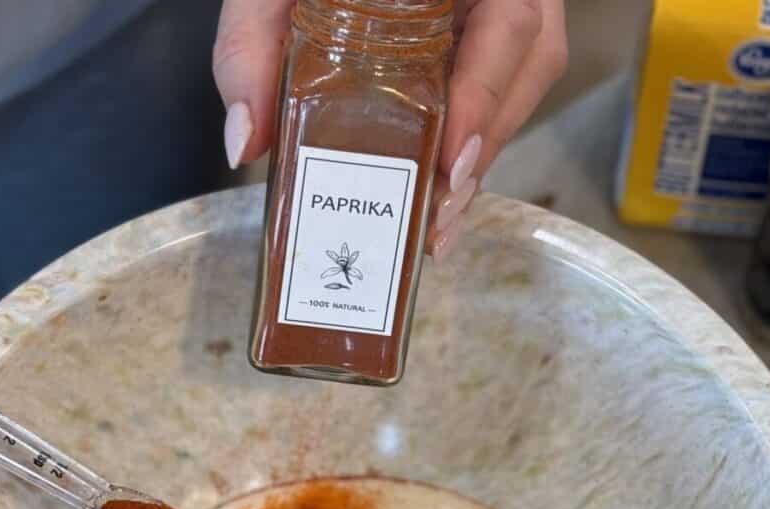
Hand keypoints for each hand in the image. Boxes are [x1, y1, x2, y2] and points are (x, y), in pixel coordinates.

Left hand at [213, 0, 566, 260]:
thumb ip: (251, 43)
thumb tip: (244, 145)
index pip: (512, 23)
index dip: (487, 94)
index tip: (452, 159)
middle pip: (524, 71)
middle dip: (483, 152)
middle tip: (436, 215)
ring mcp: (492, 23)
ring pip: (515, 96)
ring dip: (476, 166)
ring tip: (432, 226)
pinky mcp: (476, 54)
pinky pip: (488, 106)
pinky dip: (461, 159)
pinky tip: (432, 207)